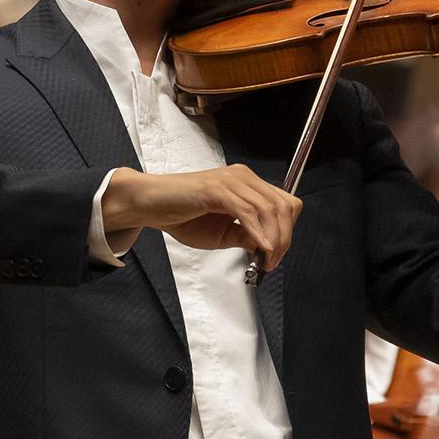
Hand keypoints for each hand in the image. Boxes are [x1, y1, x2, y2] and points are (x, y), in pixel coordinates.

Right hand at [100, 166, 301, 271]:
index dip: (288, 230)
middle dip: (284, 238)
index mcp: (247, 184)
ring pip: (269, 209)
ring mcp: (231, 180)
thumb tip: (267, 246)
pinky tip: (260, 248)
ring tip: (266, 259)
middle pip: (283, 206)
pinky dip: (258, 232)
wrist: (150, 204)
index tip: (277, 253)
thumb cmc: (181, 215)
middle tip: (273, 261)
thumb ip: (245, 237)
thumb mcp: (222, 233)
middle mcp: (243, 177)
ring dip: (273, 239)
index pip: (285, 203)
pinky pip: (247, 212)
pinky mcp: (217, 189)